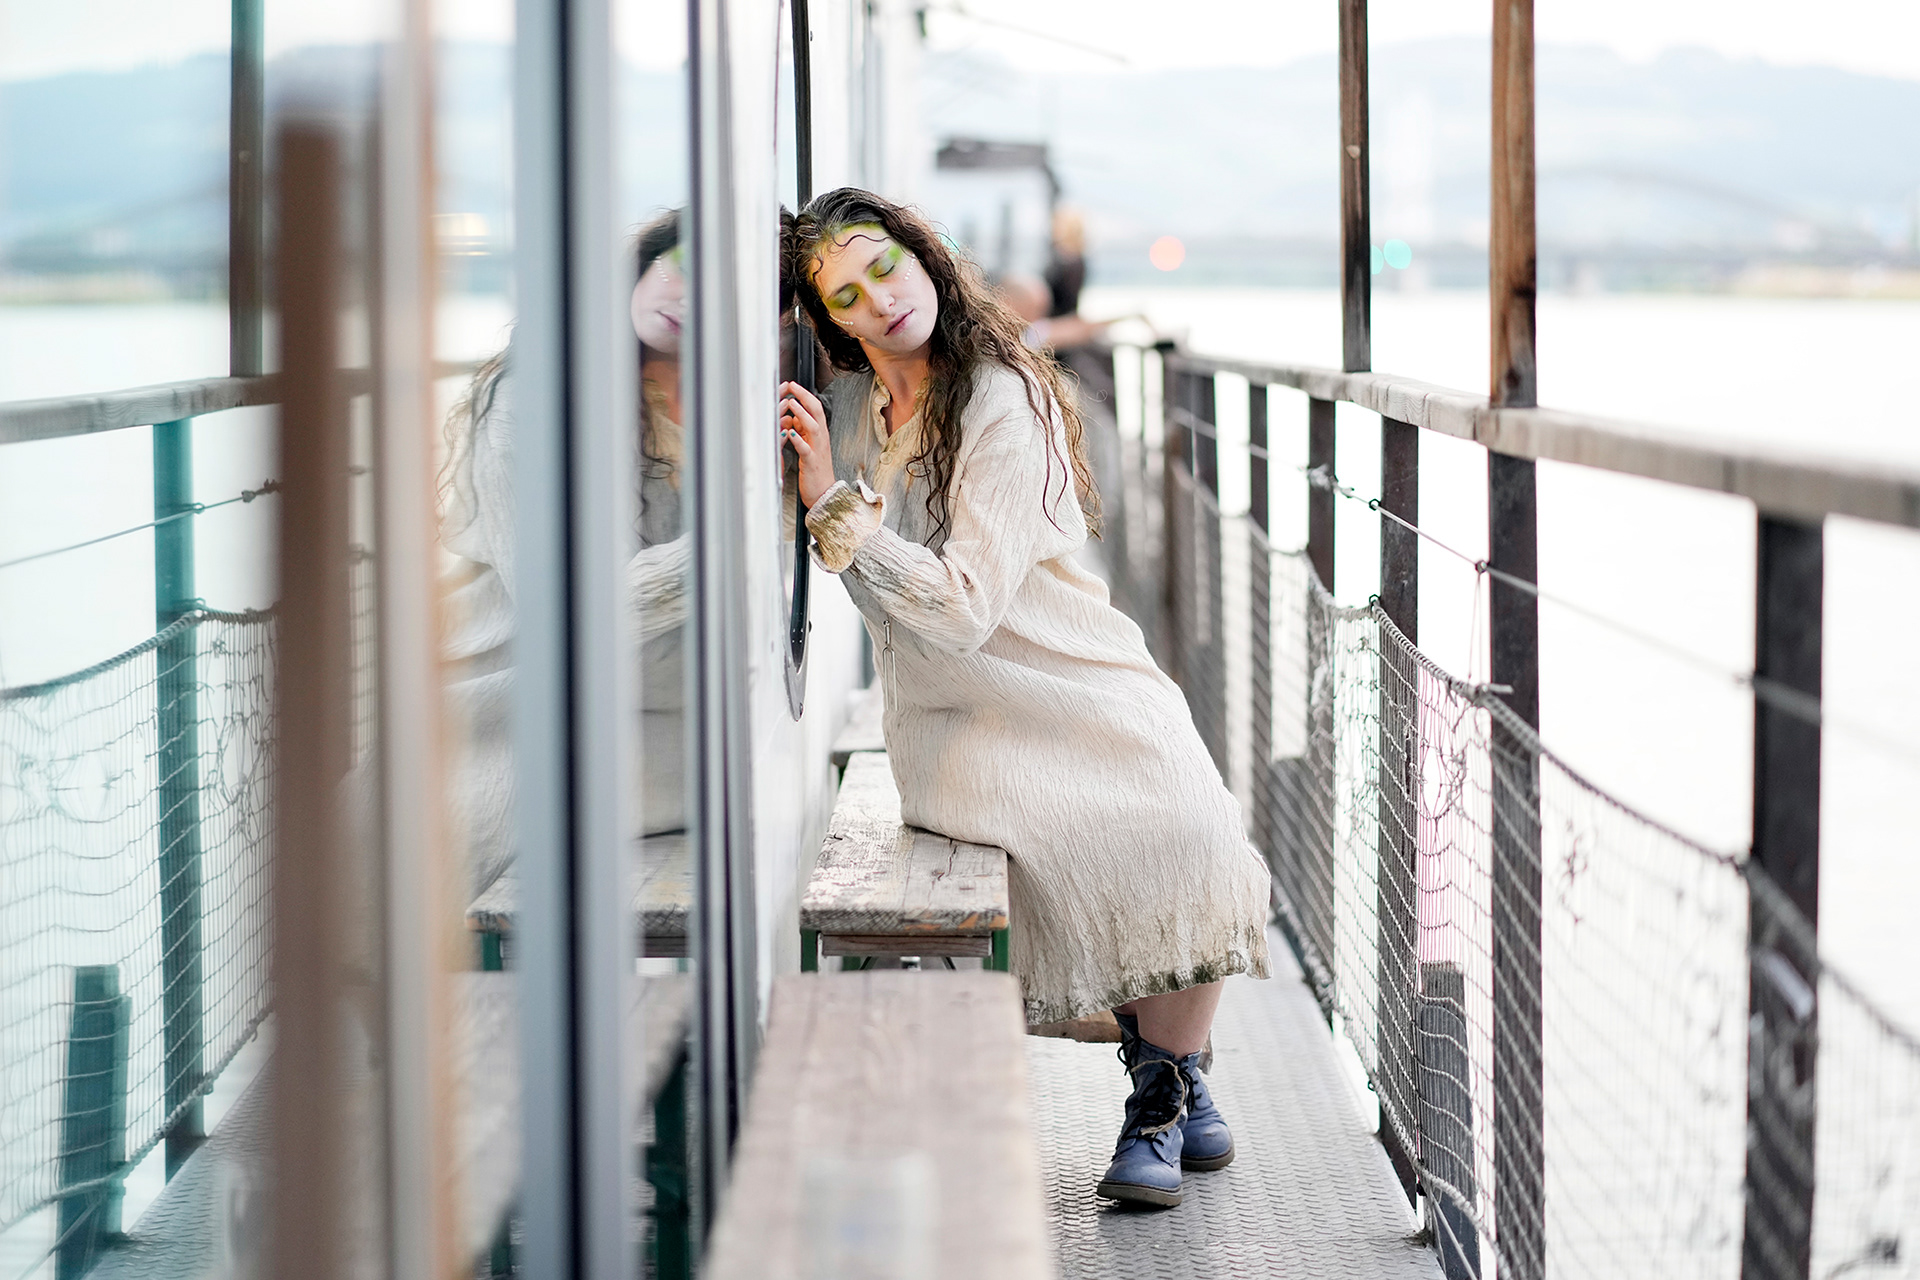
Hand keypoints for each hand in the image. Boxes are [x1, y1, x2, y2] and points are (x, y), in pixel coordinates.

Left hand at [779, 381, 835, 508]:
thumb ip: (803, 432)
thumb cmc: (816, 471)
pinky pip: (806, 449)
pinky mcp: (812, 462)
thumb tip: (793, 418)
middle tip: (792, 386)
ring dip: (802, 414)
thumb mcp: (809, 446)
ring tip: (791, 403)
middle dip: (804, 397)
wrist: (825, 493)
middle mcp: (821, 439)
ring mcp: (817, 450)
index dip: (805, 395)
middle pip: (817, 412)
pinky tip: (790, 433)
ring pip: (813, 427)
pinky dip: (798, 440)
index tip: (793, 385)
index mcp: (820, 434)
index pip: (816, 408)